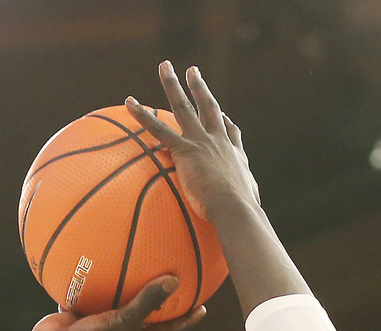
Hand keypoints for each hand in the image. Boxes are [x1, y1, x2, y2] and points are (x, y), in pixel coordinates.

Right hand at [23, 275, 205, 330]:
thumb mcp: (123, 322)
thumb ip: (147, 302)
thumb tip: (174, 279)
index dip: (186, 321)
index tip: (203, 309)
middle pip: (146, 314)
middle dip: (159, 300)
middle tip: (175, 279)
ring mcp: (98, 323)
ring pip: (117, 300)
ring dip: (125, 285)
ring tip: (137, 261)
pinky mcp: (79, 312)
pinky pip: (89, 290)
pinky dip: (93, 276)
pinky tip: (95, 255)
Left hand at [125, 63, 259, 221]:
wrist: (235, 207)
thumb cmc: (243, 211)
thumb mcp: (249, 201)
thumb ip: (247, 200)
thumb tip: (251, 214)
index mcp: (234, 154)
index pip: (230, 133)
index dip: (225, 123)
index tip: (223, 115)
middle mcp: (218, 141)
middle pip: (208, 107)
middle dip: (199, 87)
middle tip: (193, 71)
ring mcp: (201, 142)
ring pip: (183, 108)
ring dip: (172, 85)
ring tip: (164, 67)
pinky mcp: (184, 150)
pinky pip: (158, 129)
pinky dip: (142, 115)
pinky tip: (129, 102)